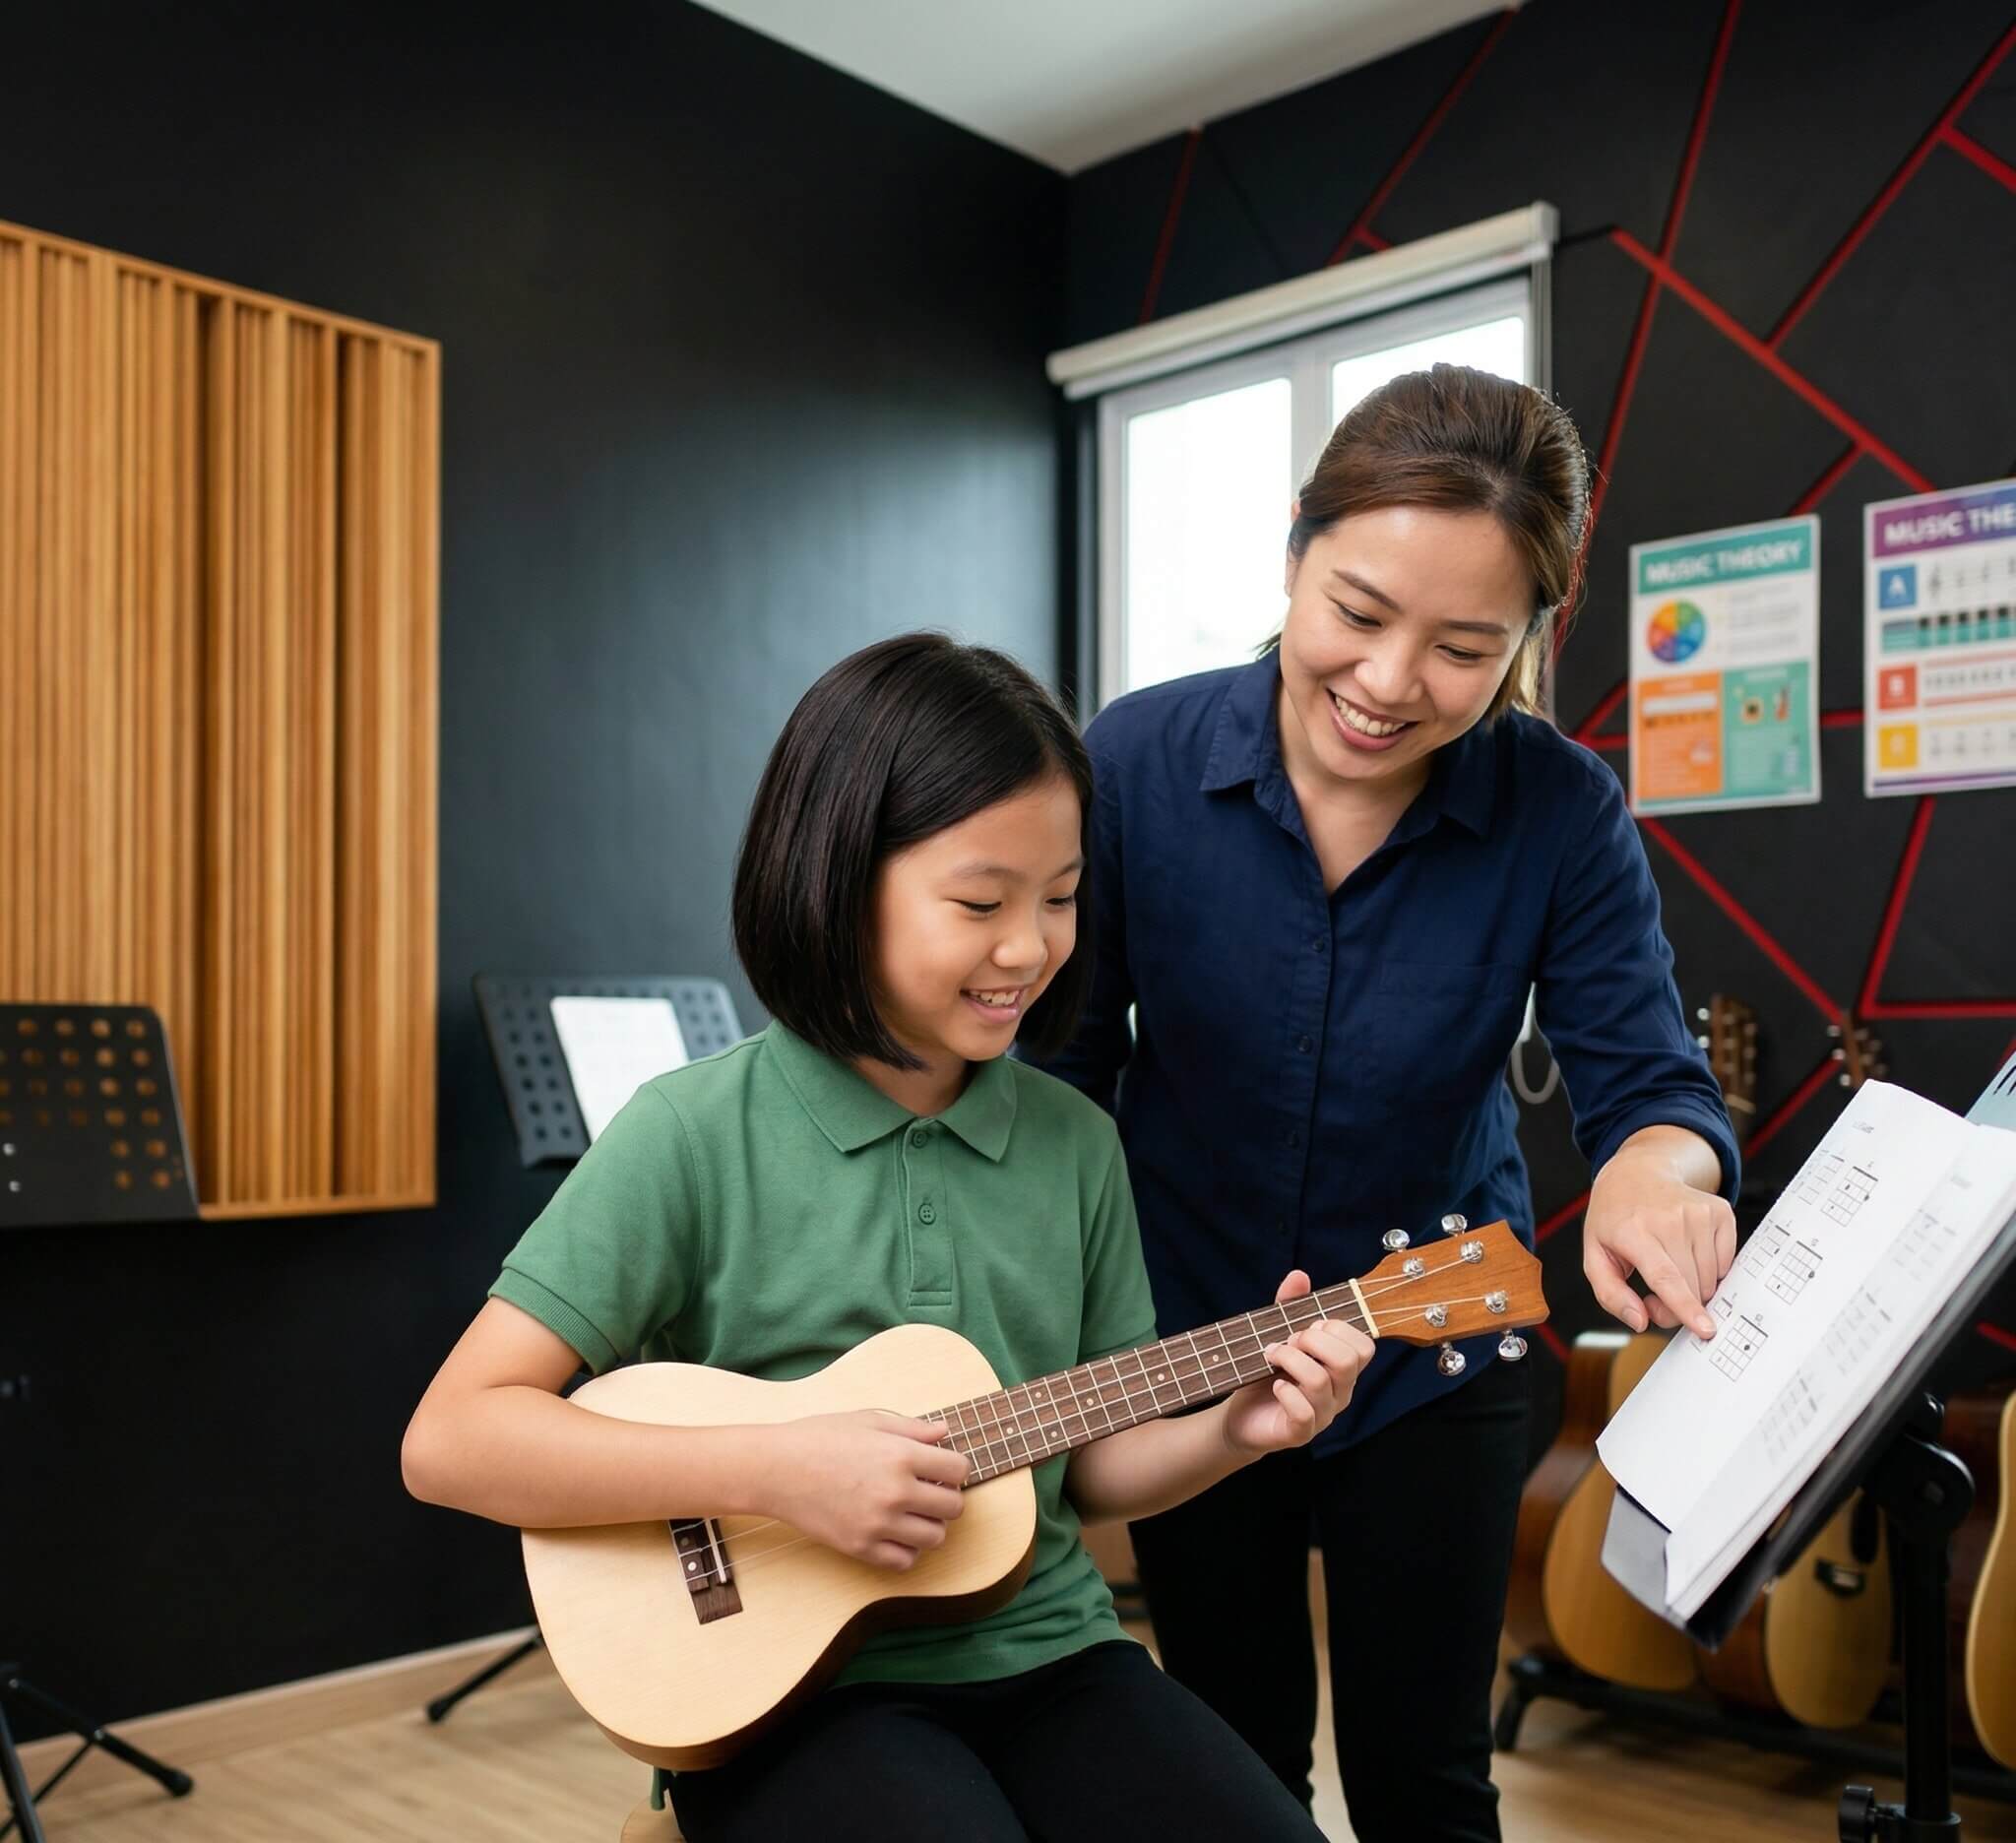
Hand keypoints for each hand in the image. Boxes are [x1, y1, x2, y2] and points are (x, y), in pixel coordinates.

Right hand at [757, 1410, 968, 1570]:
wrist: (776, 1469)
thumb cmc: (820, 1438)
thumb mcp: (869, 1421)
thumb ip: (912, 1428)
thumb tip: (944, 1434)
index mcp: (901, 1455)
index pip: (959, 1470)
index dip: (953, 1468)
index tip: (940, 1468)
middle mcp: (896, 1491)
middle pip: (953, 1507)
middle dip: (946, 1497)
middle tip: (927, 1490)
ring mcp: (879, 1524)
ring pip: (935, 1537)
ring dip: (930, 1524)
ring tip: (912, 1512)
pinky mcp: (861, 1547)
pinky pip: (905, 1560)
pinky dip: (907, 1549)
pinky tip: (895, 1532)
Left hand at [1220, 1271, 1373, 1456]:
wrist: (1241, 1417)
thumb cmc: (1265, 1376)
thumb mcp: (1277, 1336)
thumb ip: (1289, 1307)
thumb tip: (1299, 1274)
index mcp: (1341, 1370)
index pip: (1363, 1346)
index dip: (1336, 1329)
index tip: (1308, 1327)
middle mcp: (1339, 1393)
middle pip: (1347, 1360)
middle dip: (1312, 1340)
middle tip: (1288, 1342)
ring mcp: (1322, 1415)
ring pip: (1320, 1381)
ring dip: (1289, 1359)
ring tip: (1271, 1356)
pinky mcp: (1300, 1433)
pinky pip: (1303, 1412)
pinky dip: (1286, 1392)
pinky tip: (1275, 1385)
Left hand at [1584, 1138, 1736, 1339]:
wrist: (1637, 1173)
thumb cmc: (1615, 1219)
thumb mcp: (1596, 1255)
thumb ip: (1611, 1295)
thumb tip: (1640, 1321)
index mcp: (1633, 1231)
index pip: (1665, 1276)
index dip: (1684, 1306)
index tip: (1704, 1328)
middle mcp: (1669, 1219)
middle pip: (1691, 1285)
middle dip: (1679, 1306)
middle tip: (1656, 1298)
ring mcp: (1698, 1213)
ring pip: (1711, 1278)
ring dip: (1695, 1288)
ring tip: (1670, 1269)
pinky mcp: (1720, 1212)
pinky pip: (1725, 1262)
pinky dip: (1711, 1270)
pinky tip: (1688, 1253)